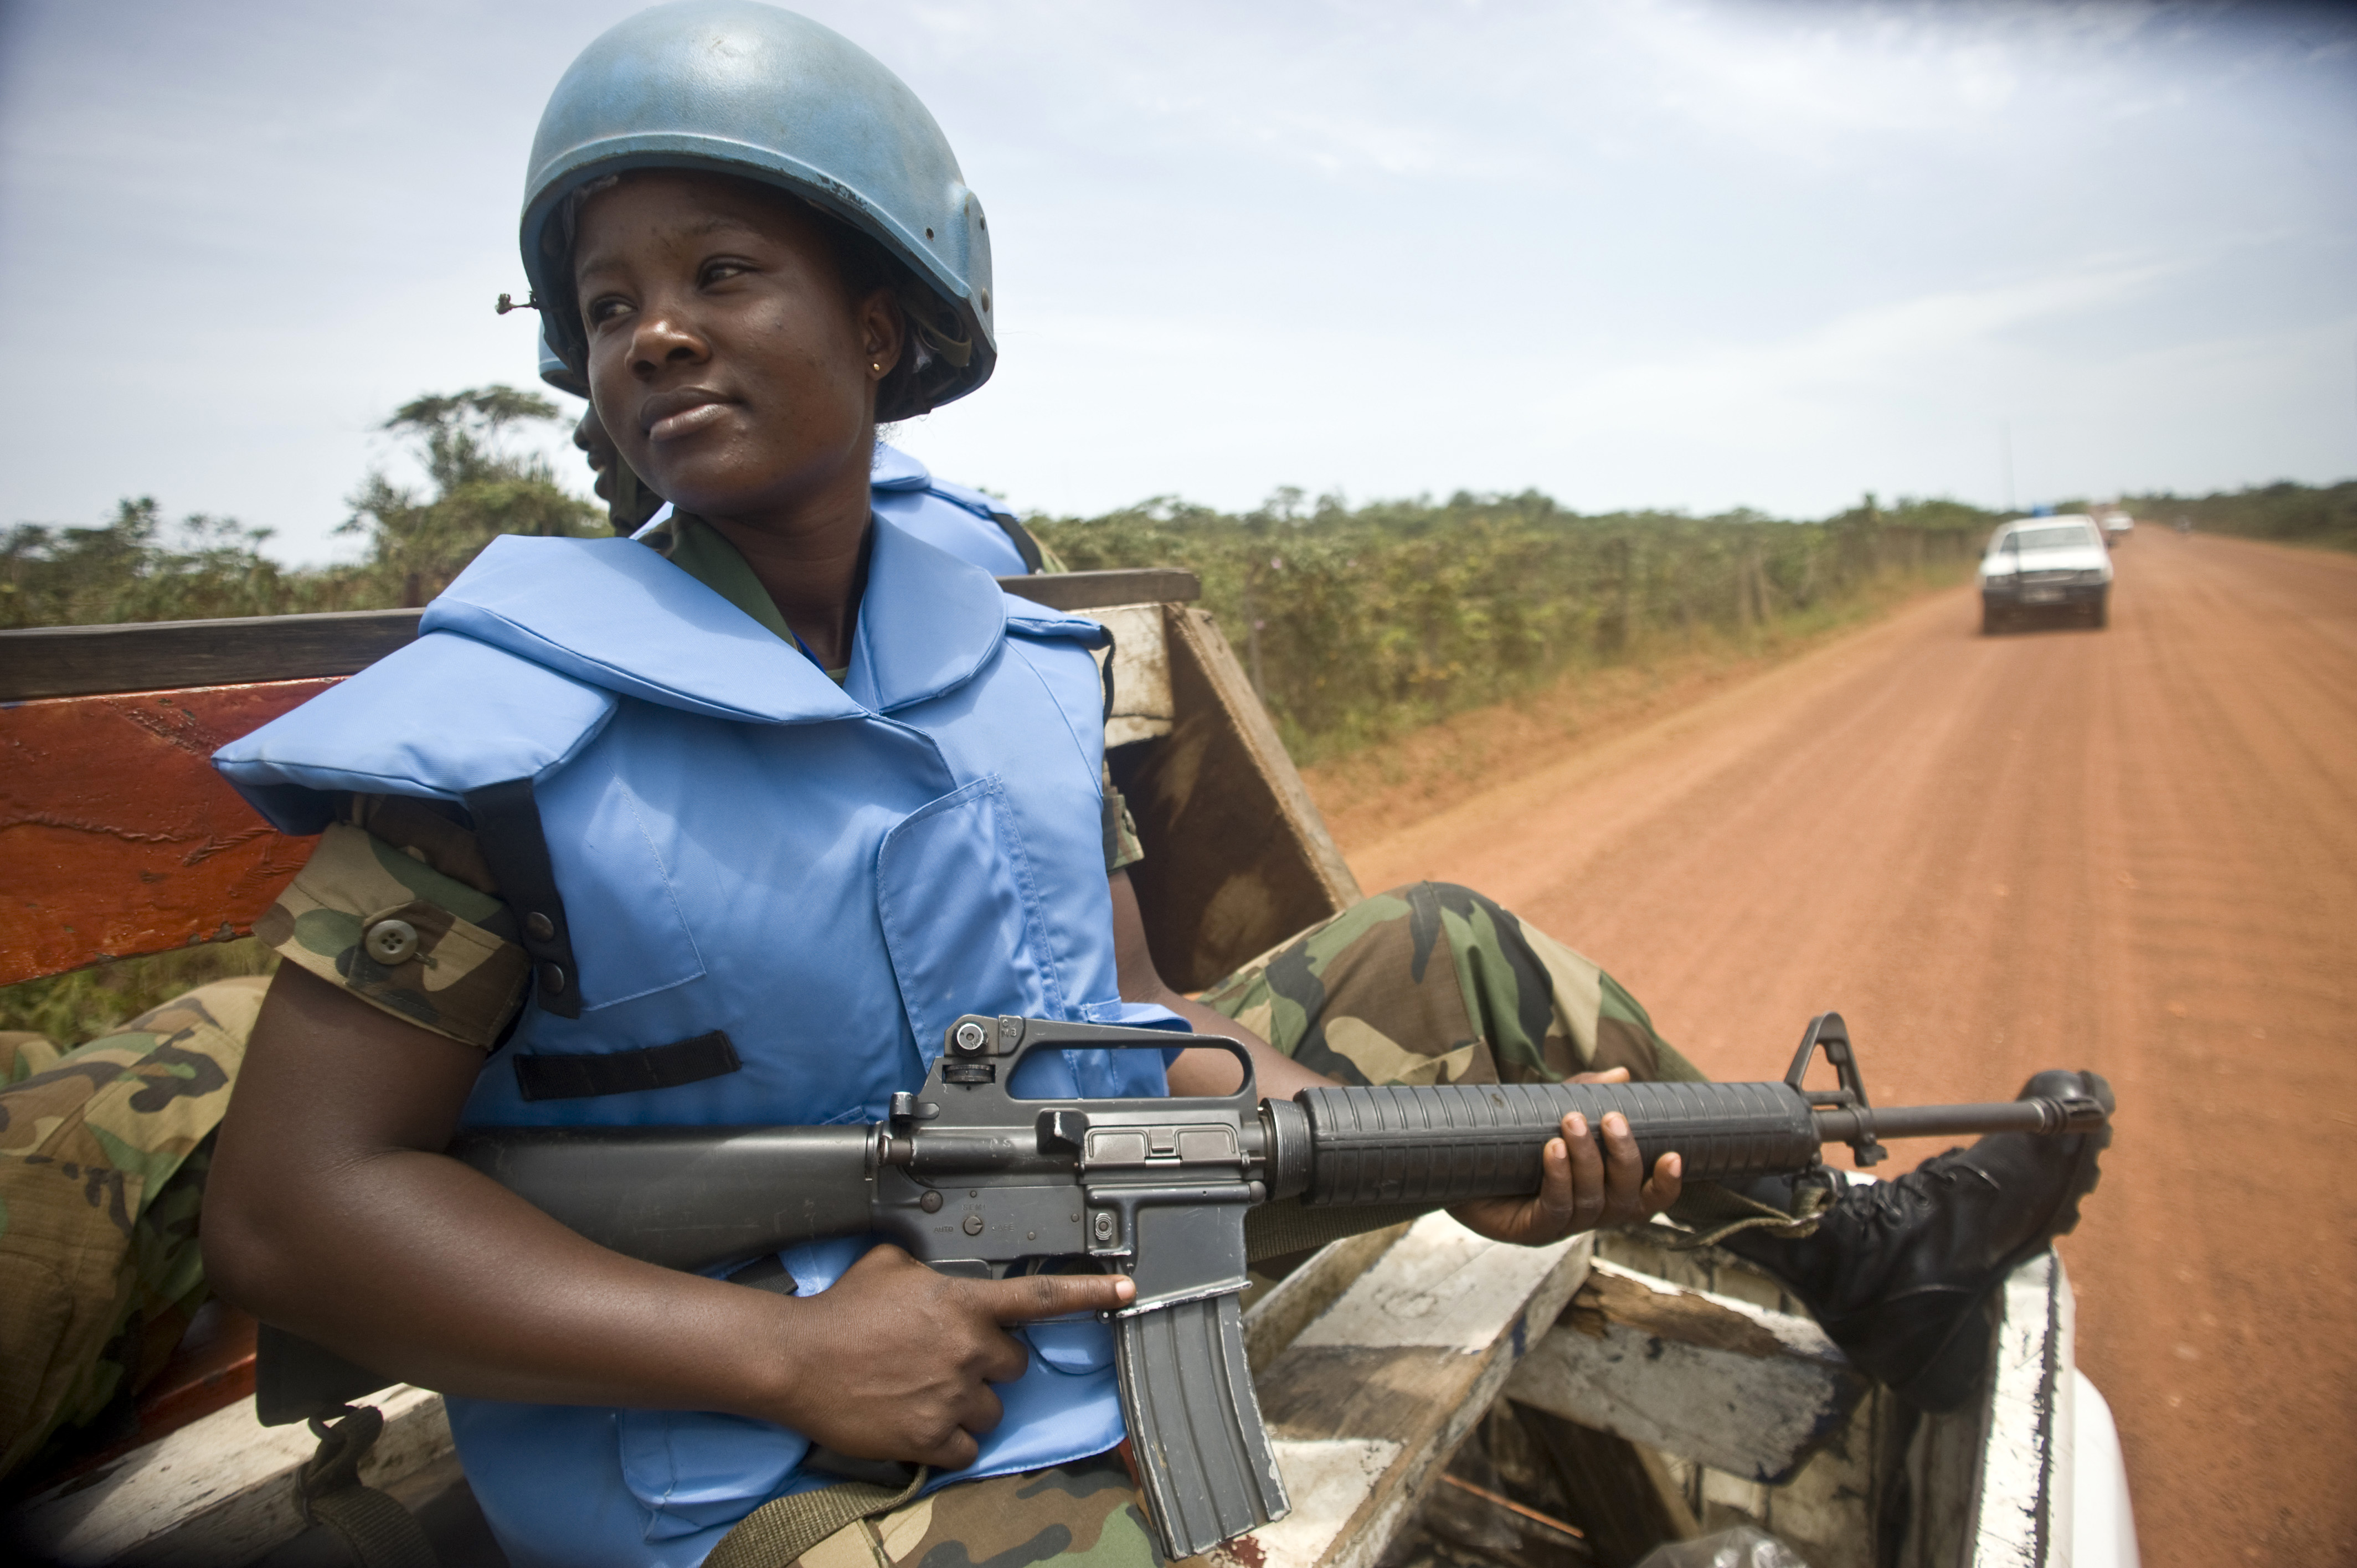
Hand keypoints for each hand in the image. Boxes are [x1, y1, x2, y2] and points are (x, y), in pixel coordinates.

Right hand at [758, 1245, 1133, 1469]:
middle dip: (988, 1364)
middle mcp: (967, 1351)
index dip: (1091, 1293)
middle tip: (947, 1360)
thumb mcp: (891, 1265)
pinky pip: (965, 1447)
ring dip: (967, 1403)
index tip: (1128, 1291)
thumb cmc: (840, 1310)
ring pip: (991, 1409)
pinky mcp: (930, 1438)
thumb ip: (933, 1269)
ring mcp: (951, 1397)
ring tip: (923, 1390)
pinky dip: (947, 1439)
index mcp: (964, 1304)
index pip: (1041, 1298)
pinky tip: (916, 1420)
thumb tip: (943, 1270)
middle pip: (1014, 1365)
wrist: (797, 1360)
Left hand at [1449, 1068, 1682, 1245]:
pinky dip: (1558, 1178)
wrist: (1459, 1161)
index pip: (1647, 1200)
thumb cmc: (1516, 1138)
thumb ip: (1587, 1093)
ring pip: (1590, 1202)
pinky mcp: (1529, 1231)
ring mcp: (1560, 1228)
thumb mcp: (1553, 1110)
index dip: (1666, 1185)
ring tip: (1572, 1121)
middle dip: (1623, 1157)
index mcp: (1604, 1193)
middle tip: (1611, 1118)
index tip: (1674, 1155)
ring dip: (1587, 1160)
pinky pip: (1554, 1210)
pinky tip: (1552, 1149)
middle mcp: (1588, 1215)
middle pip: (1624, 1200)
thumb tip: (1622, 1074)